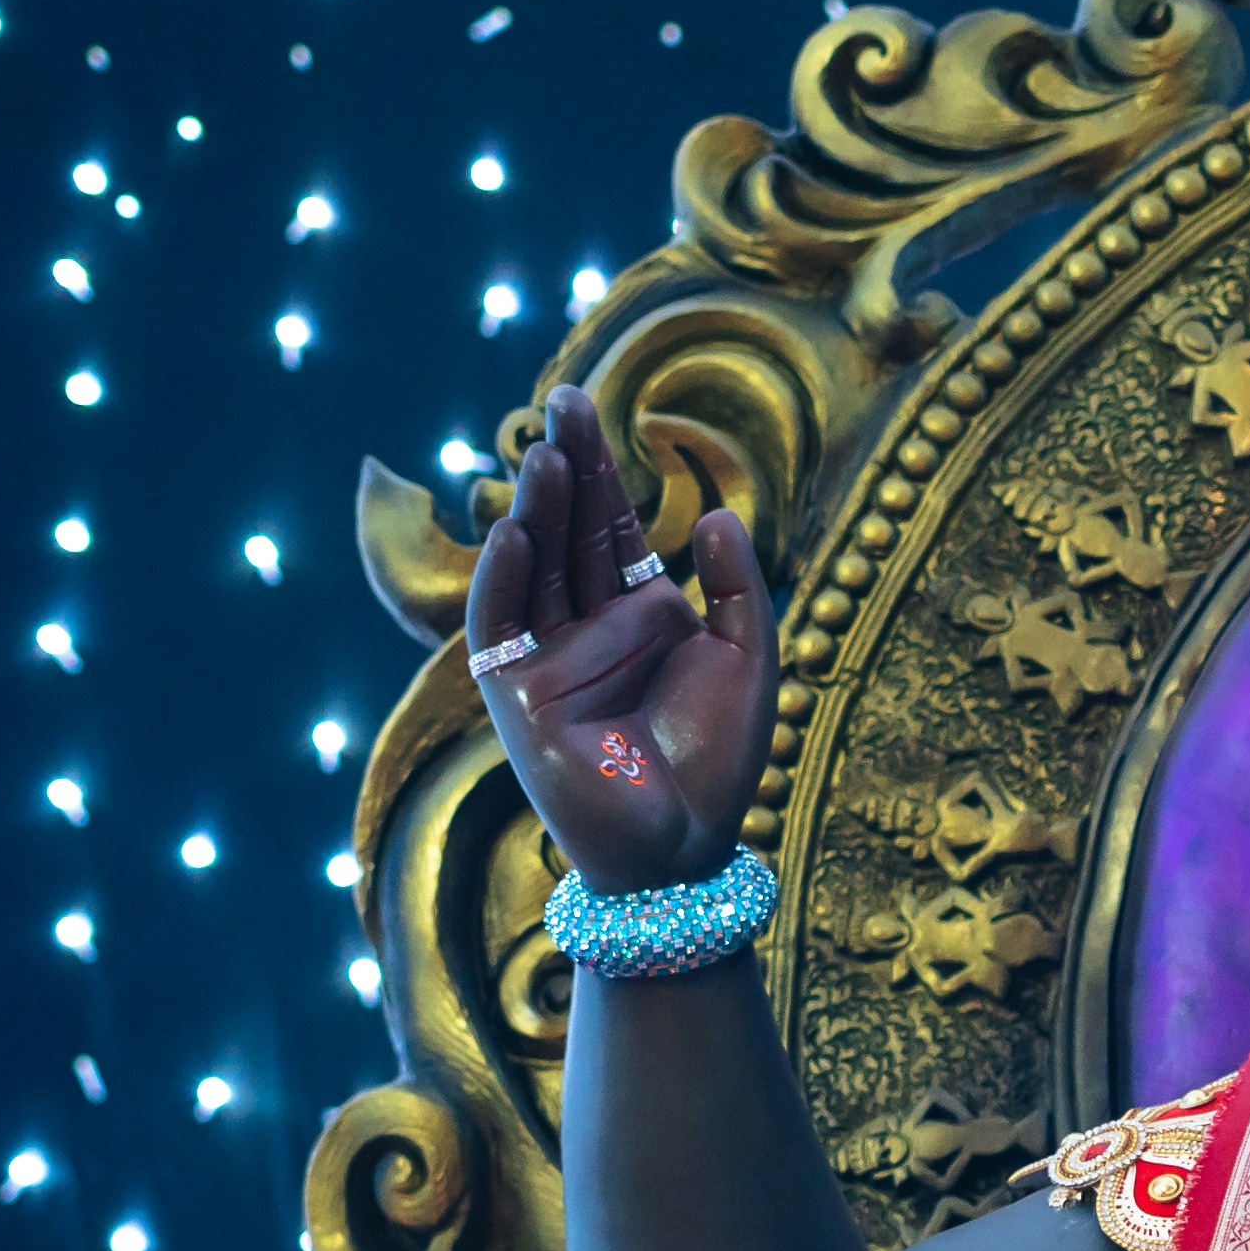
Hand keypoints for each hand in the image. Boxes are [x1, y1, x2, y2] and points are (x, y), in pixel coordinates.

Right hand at [466, 382, 772, 897]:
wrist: (689, 848)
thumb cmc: (717, 760)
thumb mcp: (748, 661)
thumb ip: (737, 587)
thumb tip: (716, 510)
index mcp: (637, 612)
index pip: (610, 524)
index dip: (599, 468)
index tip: (584, 404)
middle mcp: (585, 627)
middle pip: (567, 532)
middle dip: (564, 469)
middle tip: (561, 402)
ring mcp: (546, 659)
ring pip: (534, 568)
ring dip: (535, 511)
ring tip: (545, 454)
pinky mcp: (518, 697)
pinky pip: (501, 627)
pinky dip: (503, 579)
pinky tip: (513, 532)